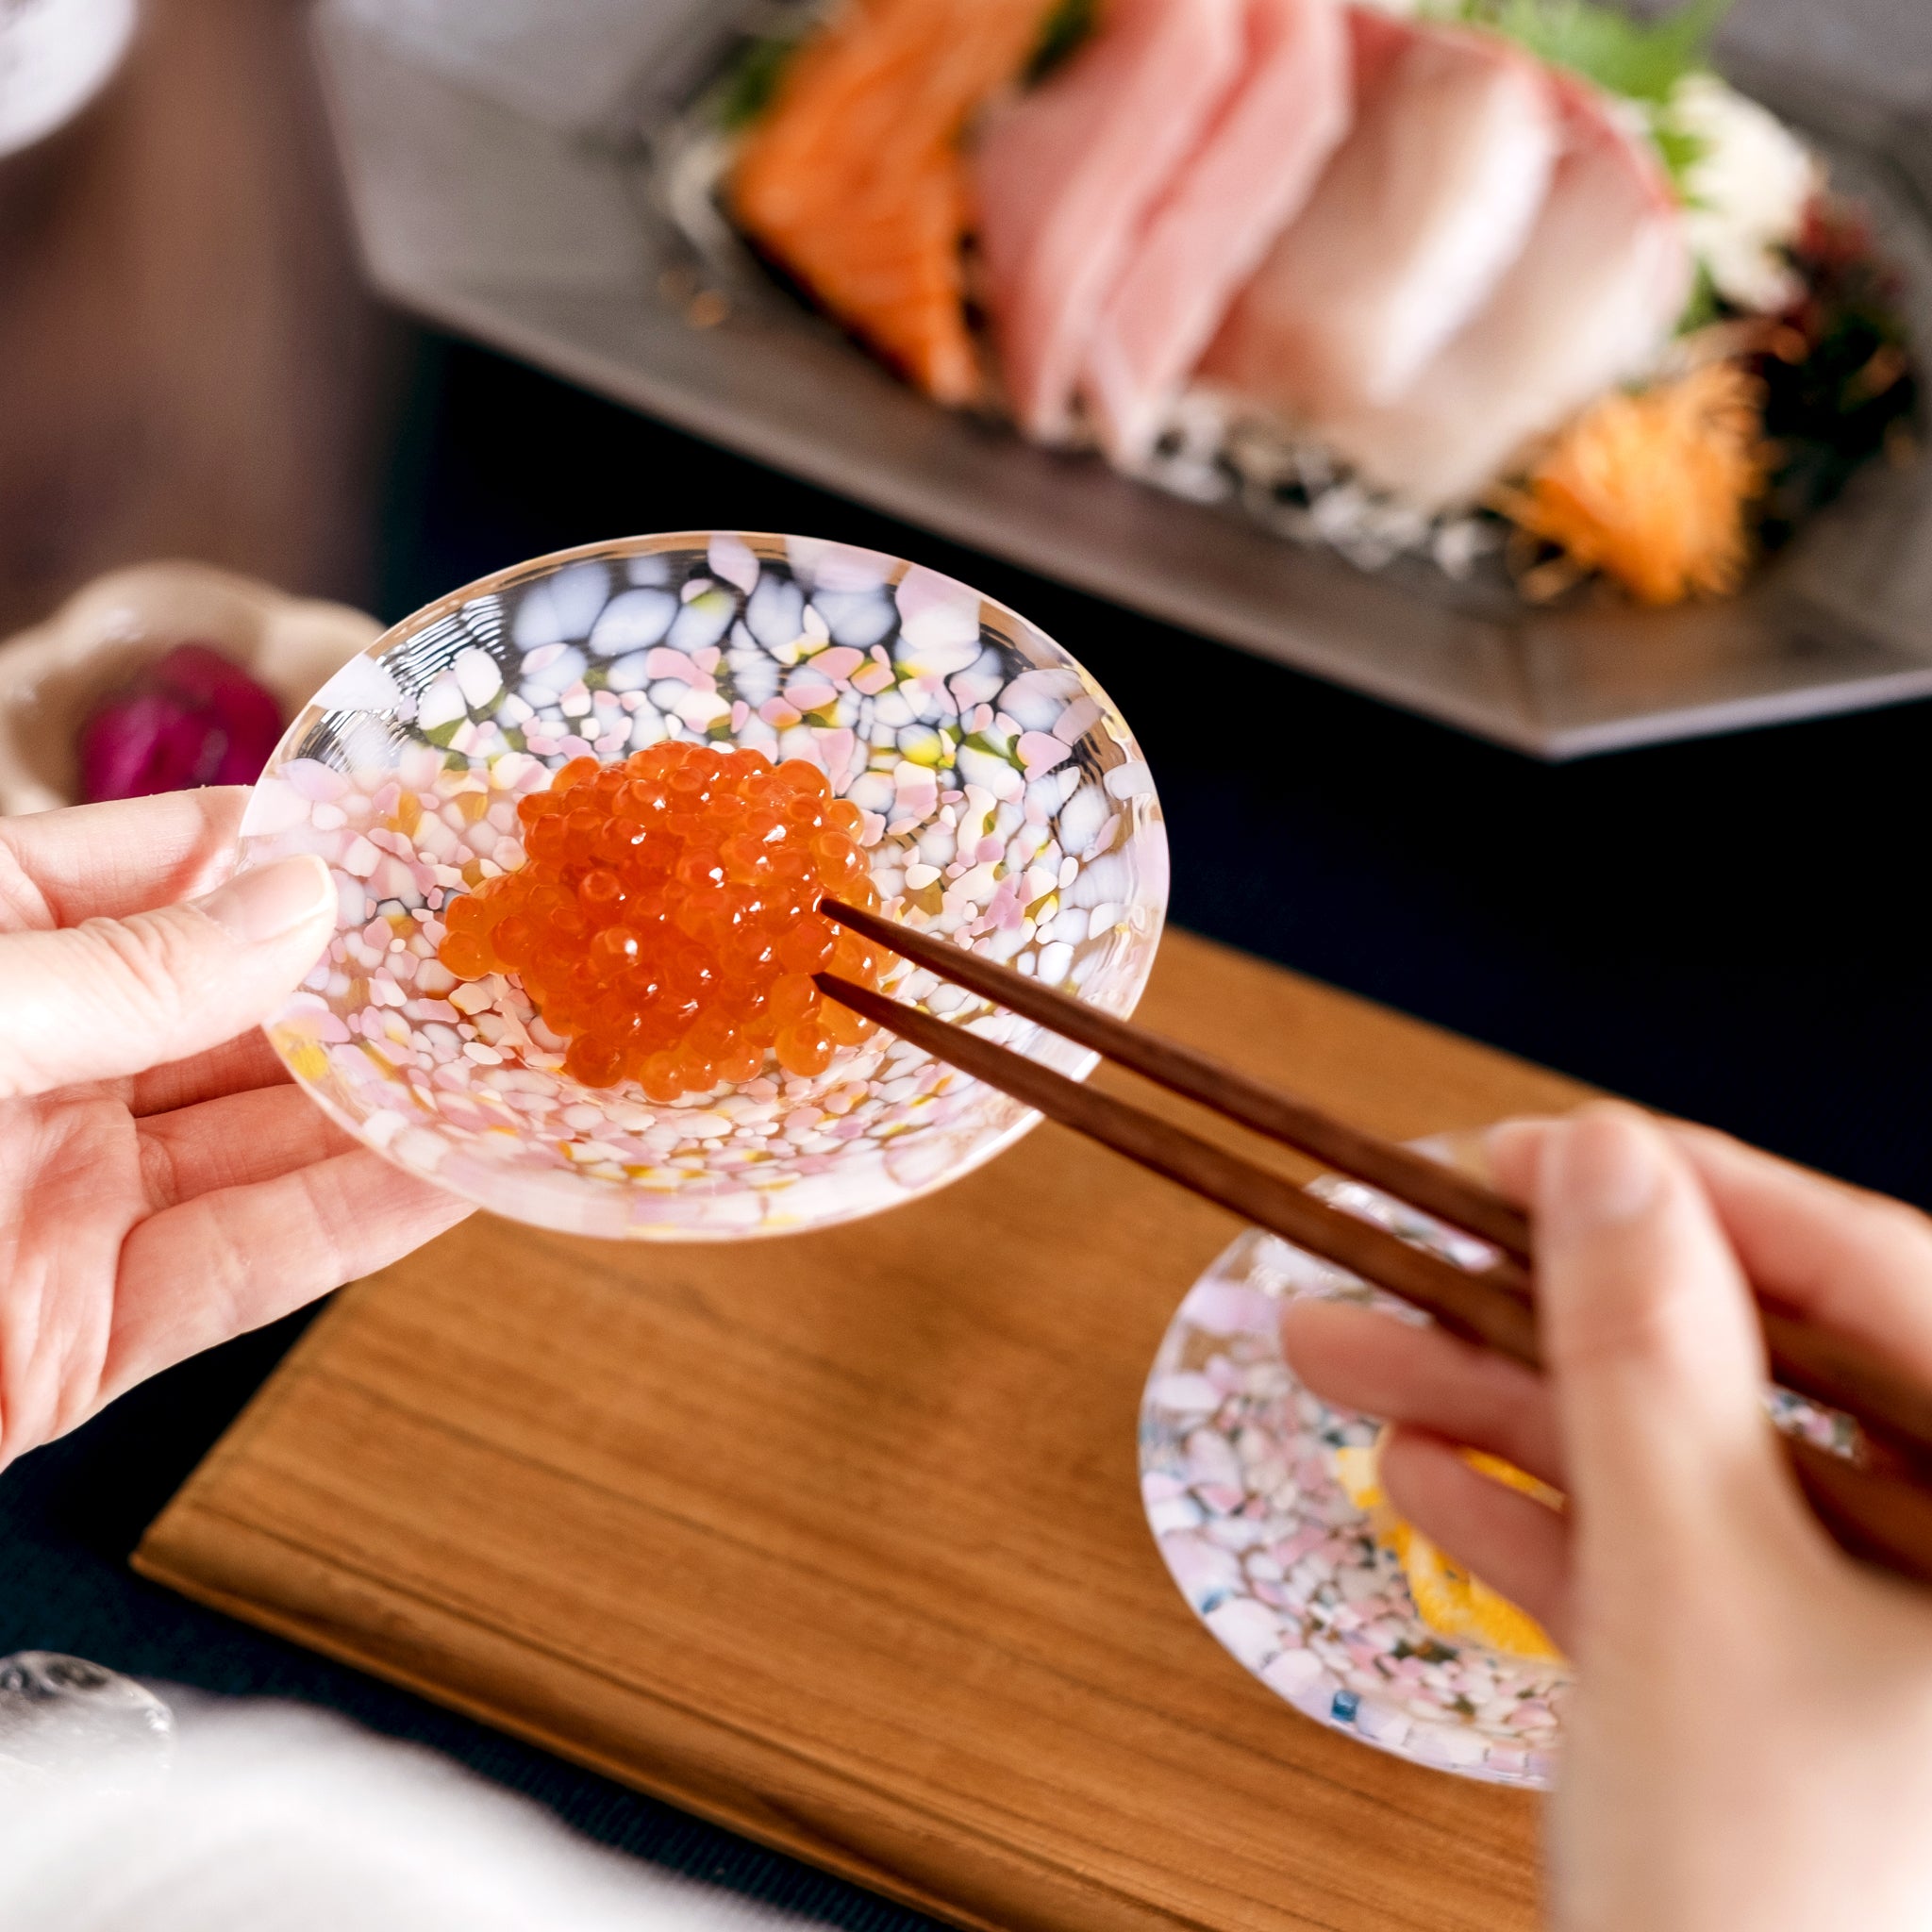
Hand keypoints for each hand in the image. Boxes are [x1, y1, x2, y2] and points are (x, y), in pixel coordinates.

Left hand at [1, 789, 469, 1467]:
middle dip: (374, 983)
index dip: (302, 849)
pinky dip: (357, 1225)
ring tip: (523, 1057)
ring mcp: (56, 1204)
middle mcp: (28, 1070)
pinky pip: (248, 1267)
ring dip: (394, 1106)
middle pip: (239, 1012)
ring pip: (264, 1142)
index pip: (173, 871)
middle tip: (514, 952)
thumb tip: (306, 904)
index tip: (427, 832)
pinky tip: (460, 1174)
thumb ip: (132, 968)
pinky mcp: (79, 1336)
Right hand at [1283, 1104, 1931, 1931]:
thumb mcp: (1692, 1594)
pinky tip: (1419, 1474)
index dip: (1691, 1193)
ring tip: (1344, 1349)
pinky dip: (1546, 1530)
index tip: (1534, 1149)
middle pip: (1755, 1376)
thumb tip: (1601, 1162)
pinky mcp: (1798, 1710)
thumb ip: (1647, 1357)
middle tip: (1405, 1244)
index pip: (1878, 1282)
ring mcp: (1889, 1652)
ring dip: (1508, 1411)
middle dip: (1547, 1314)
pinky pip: (1675, 1577)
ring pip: (1691, 1471)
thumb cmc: (1776, 1913)